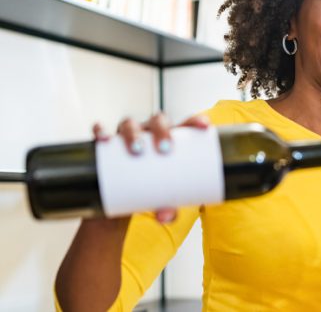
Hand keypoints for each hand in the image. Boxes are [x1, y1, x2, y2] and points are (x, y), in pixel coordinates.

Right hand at [91, 113, 210, 222]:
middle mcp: (149, 133)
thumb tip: (165, 217)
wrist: (120, 200)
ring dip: (133, 132)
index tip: (204, 127)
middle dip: (162, 131)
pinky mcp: (106, 144)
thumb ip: (167, 209)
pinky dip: (100, 130)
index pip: (185, 123)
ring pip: (129, 123)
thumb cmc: (151, 192)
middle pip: (158, 120)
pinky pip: (100, 130)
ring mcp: (126, 135)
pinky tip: (103, 138)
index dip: (195, 120)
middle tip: (165, 149)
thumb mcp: (162, 200)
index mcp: (170, 139)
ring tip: (136, 149)